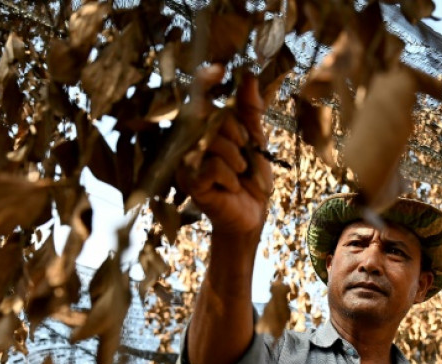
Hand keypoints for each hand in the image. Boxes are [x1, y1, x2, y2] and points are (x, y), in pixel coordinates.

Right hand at [181, 65, 272, 234]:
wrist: (251, 214)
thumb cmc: (251, 177)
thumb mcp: (255, 139)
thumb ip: (250, 109)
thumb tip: (248, 75)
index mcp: (204, 126)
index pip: (199, 96)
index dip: (205, 81)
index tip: (219, 70)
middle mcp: (189, 140)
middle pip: (210, 115)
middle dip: (237, 132)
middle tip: (246, 151)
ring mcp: (186, 160)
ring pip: (213, 140)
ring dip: (236, 157)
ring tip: (240, 173)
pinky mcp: (189, 181)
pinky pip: (213, 165)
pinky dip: (230, 176)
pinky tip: (231, 187)